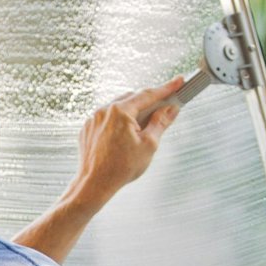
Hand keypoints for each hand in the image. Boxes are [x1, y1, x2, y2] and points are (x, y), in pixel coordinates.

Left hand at [73, 76, 183, 207]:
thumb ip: (161, 122)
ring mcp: (93, 119)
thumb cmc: (121, 168)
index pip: (148, 95)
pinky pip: (106, 118)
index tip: (178, 82)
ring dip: (132, 112)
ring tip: (141, 129)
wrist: (94, 184)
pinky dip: (118, 122)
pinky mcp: (87, 128)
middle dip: (148, 102)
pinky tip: (123, 137)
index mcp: (120, 111)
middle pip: (132, 99)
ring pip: (118, 107)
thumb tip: (171, 109)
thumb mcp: (149, 144)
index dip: (166, 88)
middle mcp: (104, 110)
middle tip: (163, 108)